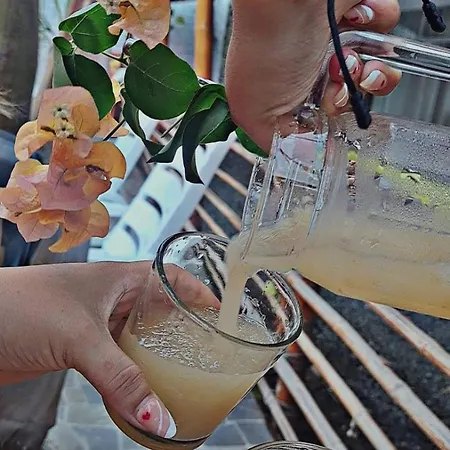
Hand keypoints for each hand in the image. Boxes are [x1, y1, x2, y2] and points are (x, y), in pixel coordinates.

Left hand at [0, 261, 217, 436]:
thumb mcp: (80, 338)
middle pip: (159, 309)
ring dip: (158, 354)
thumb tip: (157, 417)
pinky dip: (133, 374)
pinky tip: (144, 389)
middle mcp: (112, 299)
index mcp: (120, 279)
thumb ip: (121, 379)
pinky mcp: (80, 348)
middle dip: (184, 326)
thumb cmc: (20, 306)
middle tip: (208, 349)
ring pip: (139, 337)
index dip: (198, 289)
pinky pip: (118, 360)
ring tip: (184, 373)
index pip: (171, 276)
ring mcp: (96, 324)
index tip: (221, 310)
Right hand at [226, 0, 401, 150]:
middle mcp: (310, 71)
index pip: (319, 123)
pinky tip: (352, 24)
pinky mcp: (358, 17)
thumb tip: (301, 160)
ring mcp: (336, 44)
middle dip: (349, 96)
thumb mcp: (254, 113)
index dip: (329, 126)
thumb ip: (275, 142)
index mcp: (286, 95)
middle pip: (351, 100)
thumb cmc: (264, 48)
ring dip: (367, 68)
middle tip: (336, 83)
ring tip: (348, 54)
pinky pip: (385, 30)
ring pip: (375, 70)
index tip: (326, 118)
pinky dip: (376, 26)